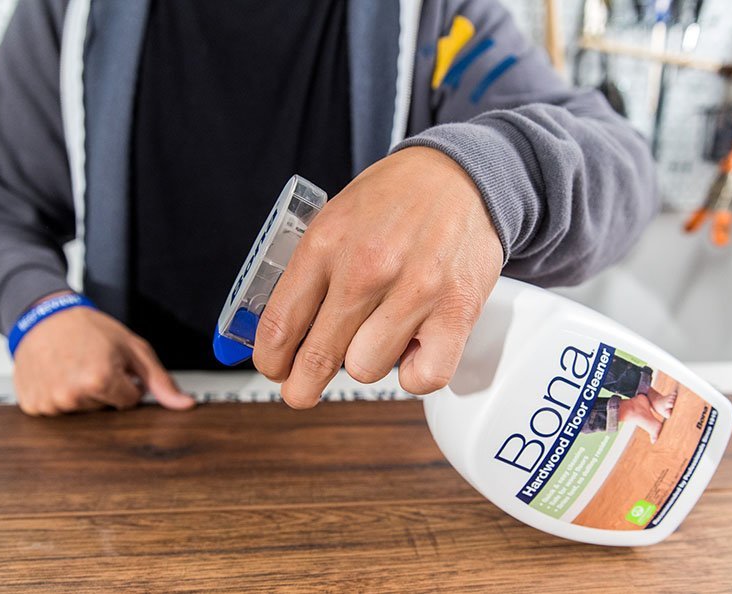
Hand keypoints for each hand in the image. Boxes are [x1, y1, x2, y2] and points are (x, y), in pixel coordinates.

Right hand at [13, 298, 195, 415]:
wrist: (45, 316)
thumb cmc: (90, 329)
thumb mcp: (133, 348)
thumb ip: (161, 381)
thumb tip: (186, 404)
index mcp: (99, 379)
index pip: (129, 402)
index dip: (126, 383)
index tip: (113, 364)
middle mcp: (72, 395)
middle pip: (105, 409)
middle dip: (104, 390)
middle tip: (91, 363)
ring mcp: (50, 403)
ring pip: (82, 412)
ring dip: (82, 395)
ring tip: (73, 367)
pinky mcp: (33, 405)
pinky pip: (57, 412)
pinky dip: (59, 397)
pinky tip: (57, 376)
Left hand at [253, 146, 503, 407]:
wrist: (461, 175)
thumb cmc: (396, 200)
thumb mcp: (334, 219)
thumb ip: (307, 271)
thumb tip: (279, 331)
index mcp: (327, 243)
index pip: (280, 324)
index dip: (270, 360)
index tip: (274, 368)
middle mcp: (367, 268)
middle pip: (318, 358)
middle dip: (302, 385)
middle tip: (301, 390)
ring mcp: (414, 292)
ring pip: (366, 370)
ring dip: (368, 361)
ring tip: (378, 334)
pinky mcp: (456, 312)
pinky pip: (422, 376)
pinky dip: (415, 373)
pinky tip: (413, 348)